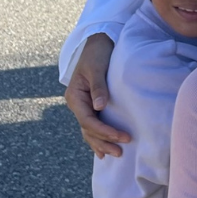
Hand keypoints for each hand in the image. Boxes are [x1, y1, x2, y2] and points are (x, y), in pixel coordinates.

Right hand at [65, 34, 129, 158]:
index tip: (121, 137)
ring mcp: (83, 106)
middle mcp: (77, 104)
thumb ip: (98, 87)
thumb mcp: (96, 68)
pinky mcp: (91, 105)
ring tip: (117, 155)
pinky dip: (98, 138)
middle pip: (88, 129)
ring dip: (102, 143)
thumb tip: (99, 107)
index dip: (104, 131)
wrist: (97, 43)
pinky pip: (93, 126)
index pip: (88, 120)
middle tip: (121, 152)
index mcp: (75, 96)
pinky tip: (103, 151)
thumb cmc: (97, 54)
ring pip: (89, 131)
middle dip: (104, 141)